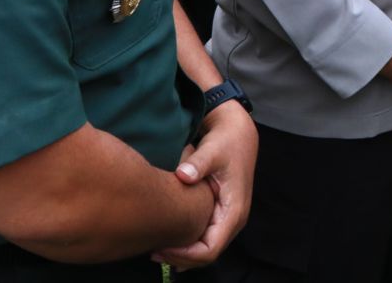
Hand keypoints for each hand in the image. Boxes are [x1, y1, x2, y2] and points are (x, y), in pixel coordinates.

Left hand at [153, 101, 257, 268]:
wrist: (238, 133)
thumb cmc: (225, 142)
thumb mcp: (212, 150)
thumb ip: (198, 163)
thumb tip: (183, 175)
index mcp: (234, 211)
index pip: (210, 250)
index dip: (185, 255)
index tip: (161, 248)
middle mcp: (233, 220)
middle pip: (207, 255)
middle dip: (181, 257)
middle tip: (153, 252)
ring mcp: (227, 218)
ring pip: (206, 250)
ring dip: (183, 254)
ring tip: (156, 249)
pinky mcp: (220, 214)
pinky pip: (205, 239)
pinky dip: (187, 245)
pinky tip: (167, 240)